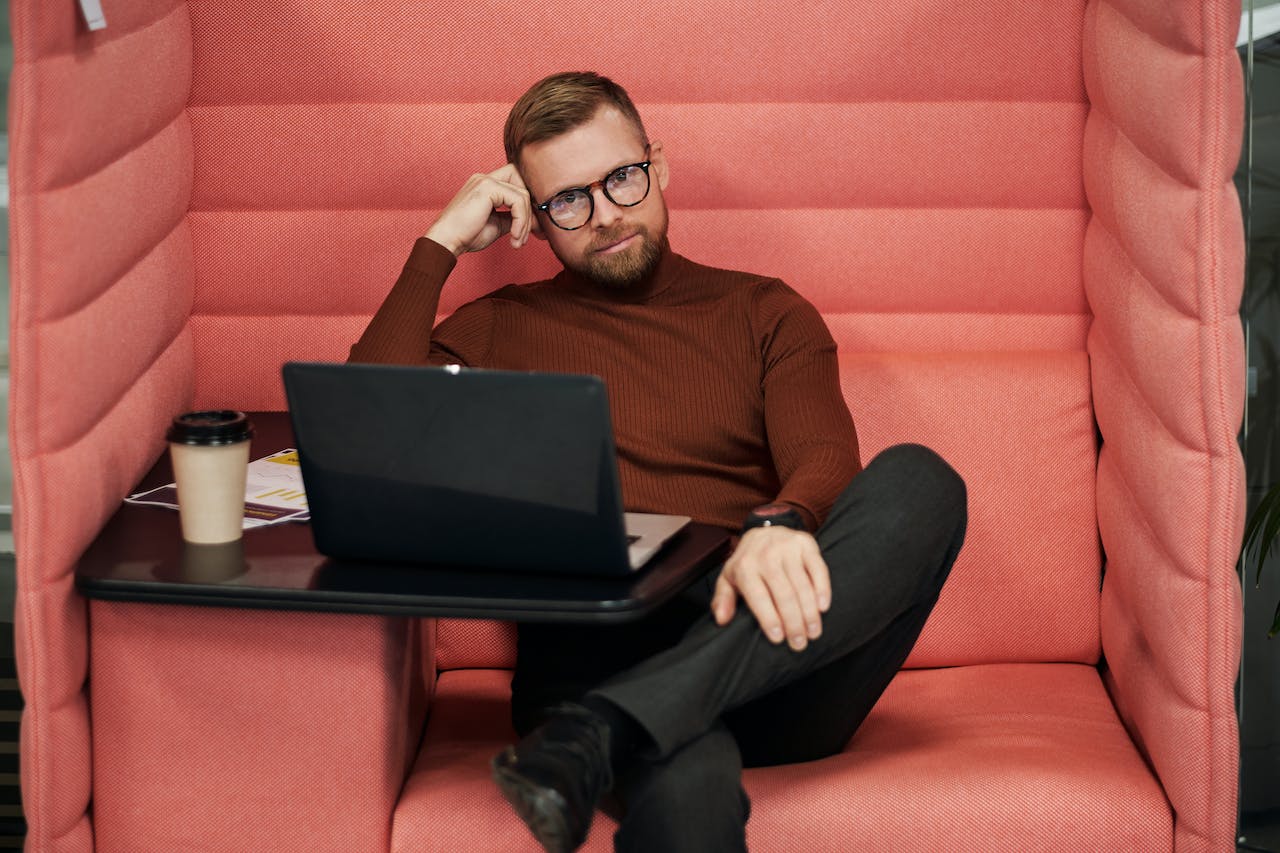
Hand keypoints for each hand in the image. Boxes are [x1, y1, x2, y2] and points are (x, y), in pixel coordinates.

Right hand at [424, 164, 540, 256]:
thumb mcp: (496, 225)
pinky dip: (521, 221)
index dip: (528, 202)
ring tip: (518, 240)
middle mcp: (485, 178)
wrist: (446, 241)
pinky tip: (514, 237)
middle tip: (533, 233)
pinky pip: (518, 201)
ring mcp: (485, 180)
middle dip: (531, 209)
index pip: (516, 182)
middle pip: (523, 183)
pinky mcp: (487, 188)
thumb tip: (533, 221)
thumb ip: (513, 218)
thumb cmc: (466, 236)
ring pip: (523, 195)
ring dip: (526, 222)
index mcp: (486, 185)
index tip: (533, 227)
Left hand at [712, 526, 830, 650]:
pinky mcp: (806, 544)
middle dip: (793, 623)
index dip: (769, 619)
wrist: (766, 528)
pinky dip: (822, 589)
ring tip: (813, 632)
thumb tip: (722, 620)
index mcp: (745, 566)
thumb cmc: (748, 562)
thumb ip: (722, 599)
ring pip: (802, 585)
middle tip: (799, 644)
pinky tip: (823, 608)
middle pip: (784, 595)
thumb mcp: (729, 578)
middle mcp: (766, 555)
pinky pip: (818, 569)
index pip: (759, 597)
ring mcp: (788, 548)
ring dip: (809, 612)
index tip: (778, 640)